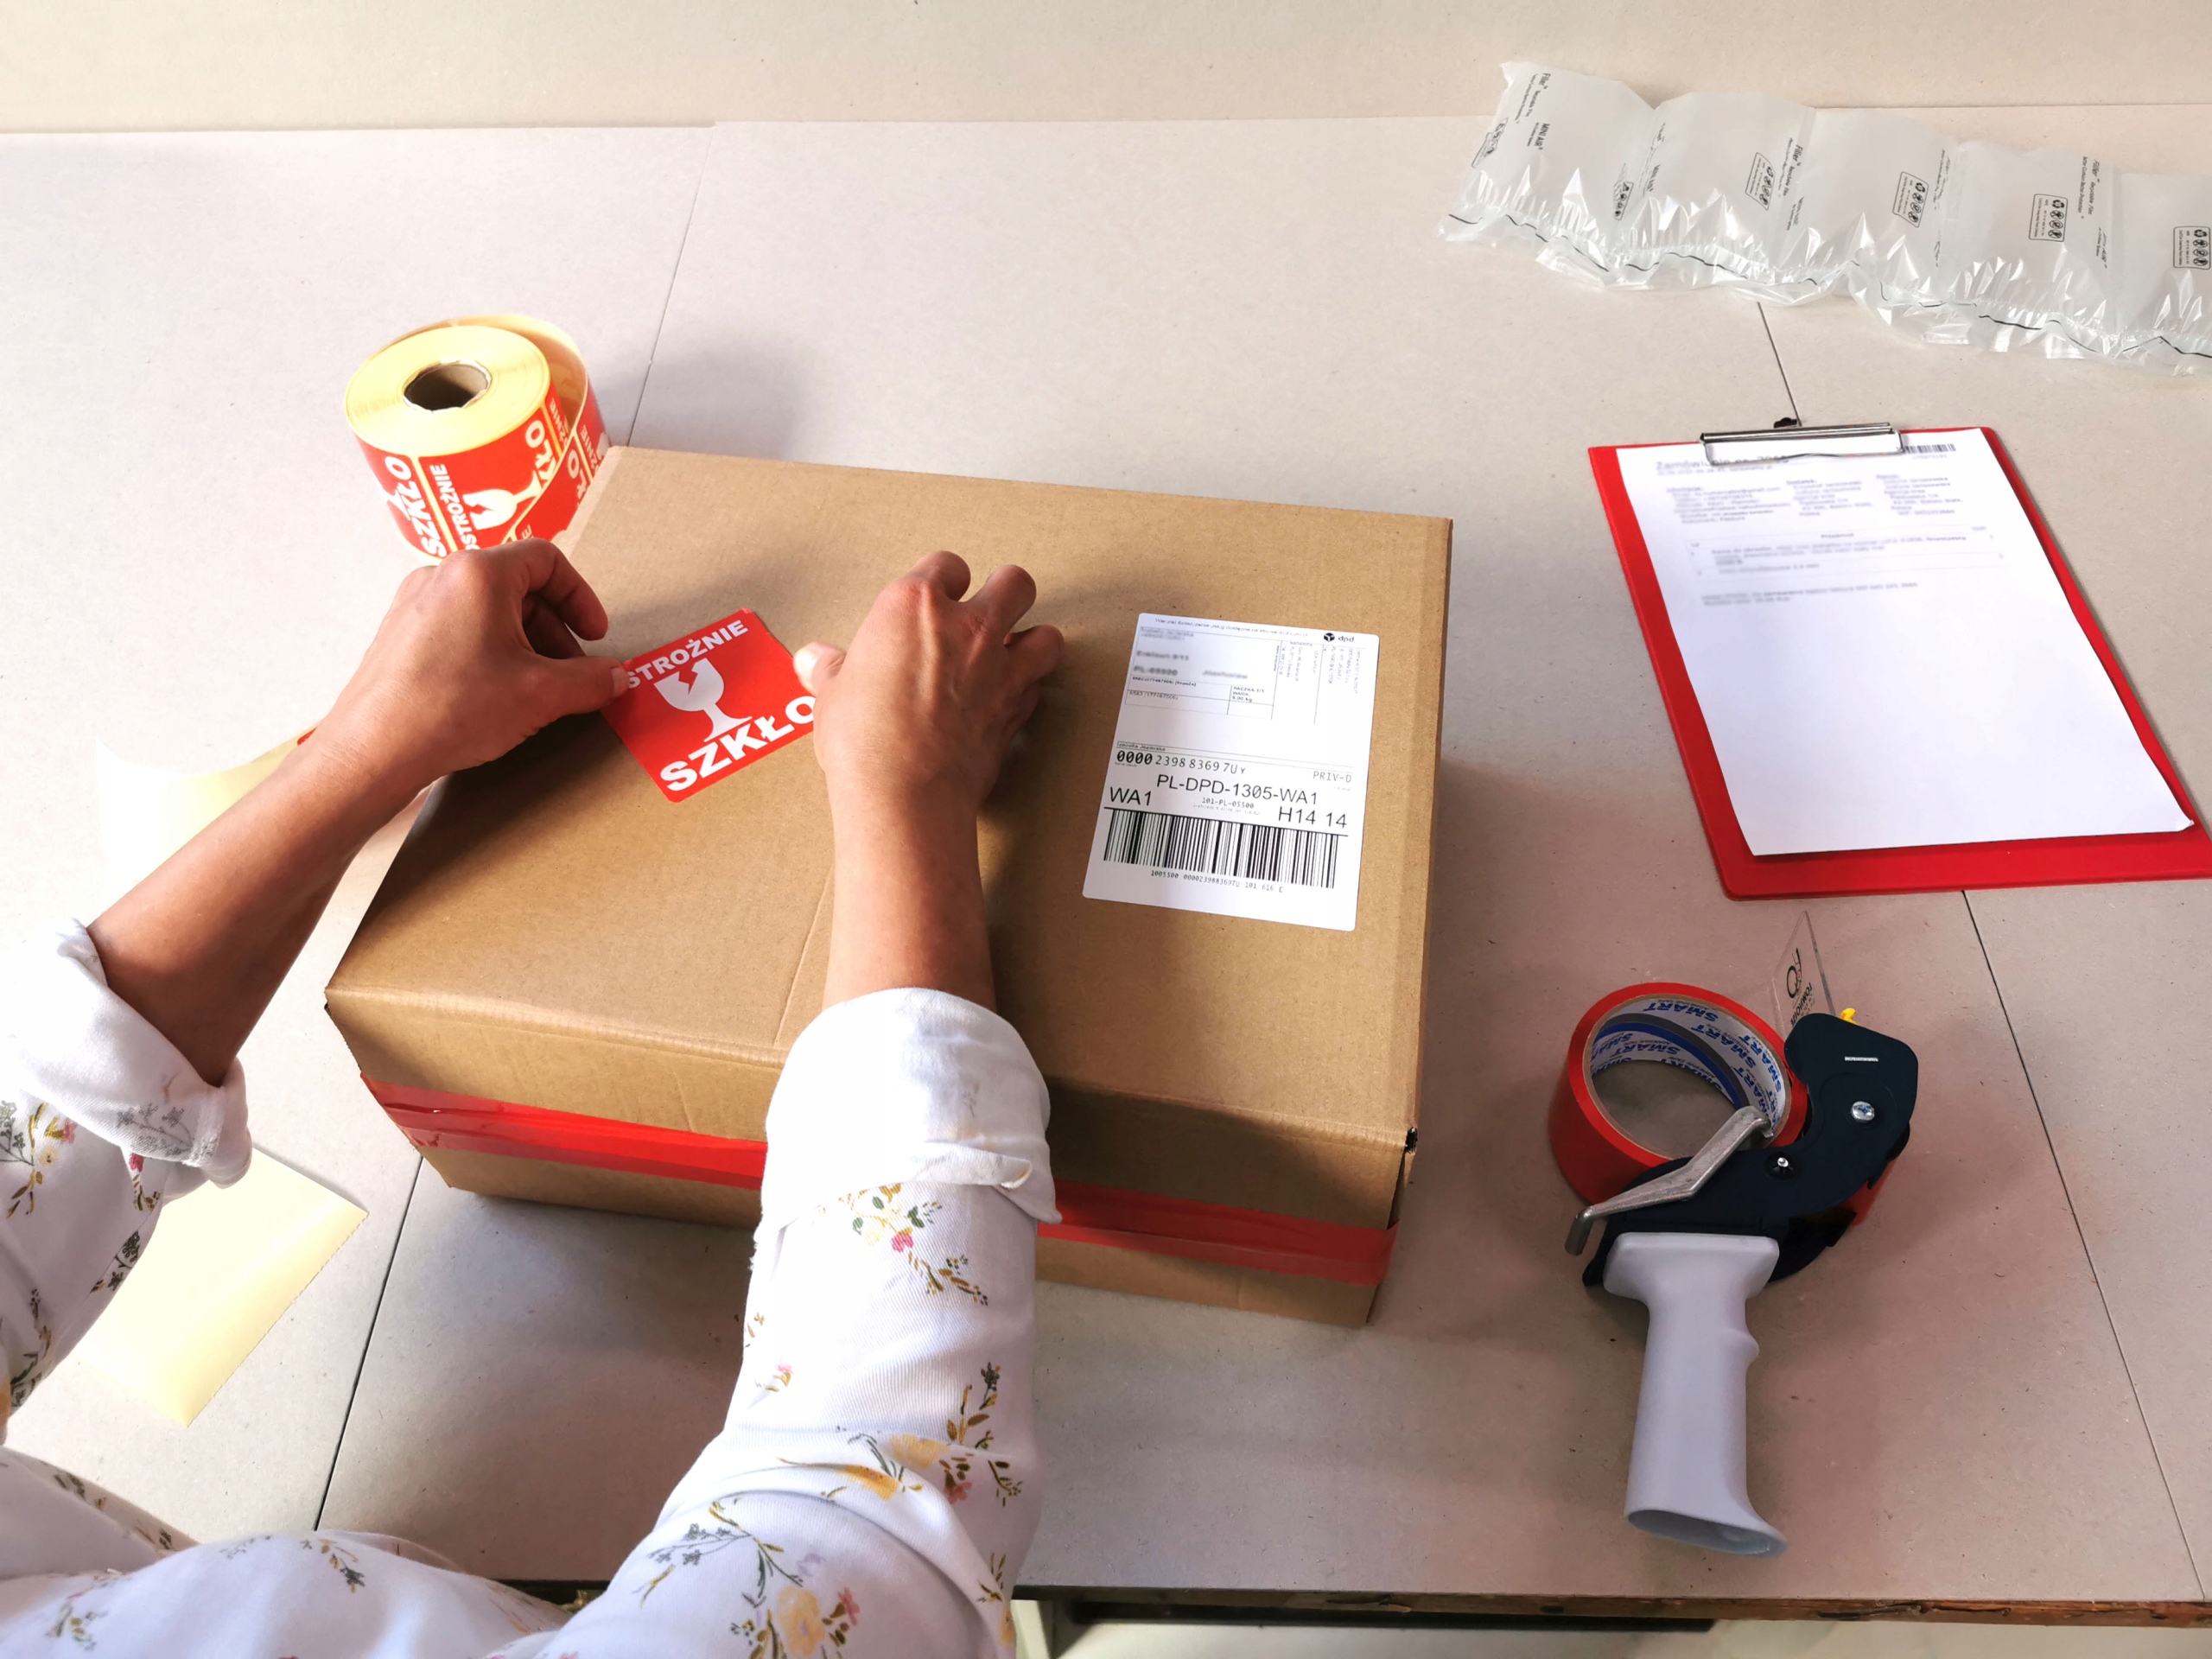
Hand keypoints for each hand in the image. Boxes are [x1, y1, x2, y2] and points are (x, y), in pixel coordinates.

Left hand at [312, 540, 625, 809]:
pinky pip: (458, 628)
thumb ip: (590, 680)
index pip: (547, 560)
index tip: (594, 635)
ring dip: (523, 642)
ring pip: (487, 609)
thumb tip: (618, 678)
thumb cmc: (452, 709)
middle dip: (554, 628)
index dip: (581, 597)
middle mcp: (442, 576)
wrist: (374, 750)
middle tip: (570, 672)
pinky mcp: (398, 634)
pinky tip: (493, 694)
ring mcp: (414, 604)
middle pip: (517, 586)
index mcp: (479, 573)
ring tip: (534, 688)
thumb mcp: (540, 694)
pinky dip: (488, 651)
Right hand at [797, 553, 1063, 1009]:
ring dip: (1034, 642)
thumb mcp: (832, 694)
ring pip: (1046, 636)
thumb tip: (814, 661)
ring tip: (1016, 652)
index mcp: (914, 605)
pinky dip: (1027, 692)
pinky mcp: (1015, 711)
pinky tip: (1008, 699)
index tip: (937, 594)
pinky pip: (1036, 689)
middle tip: (991, 610)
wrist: (904, 790)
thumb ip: (832, 670)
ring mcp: (998, 668)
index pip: (945, 566)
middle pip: (1014, 584)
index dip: (943, 580)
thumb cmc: (864, 737)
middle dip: (1007, 593)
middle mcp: (966, 627)